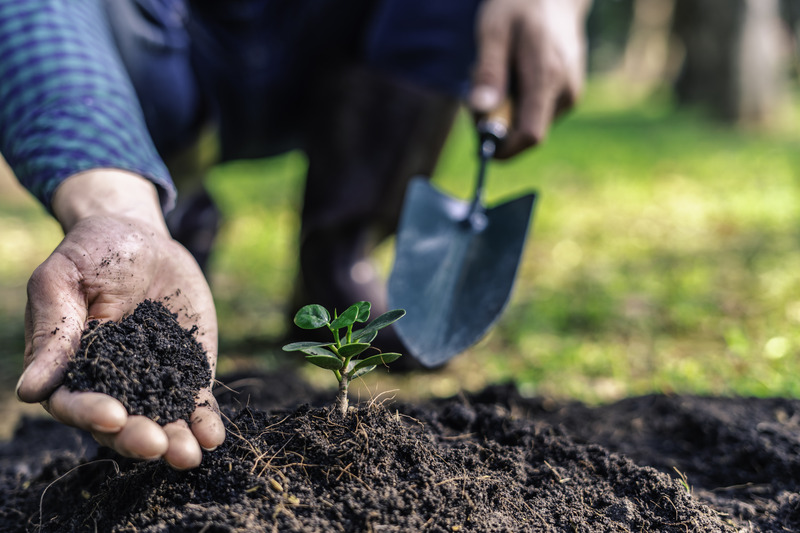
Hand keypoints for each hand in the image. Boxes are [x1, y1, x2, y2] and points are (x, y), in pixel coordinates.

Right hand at [16, 170, 224, 468]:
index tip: (111, 416)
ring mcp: (152, 381)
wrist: (142, 238)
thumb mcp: (64, 279)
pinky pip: (195, 403)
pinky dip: (204, 421)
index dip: (90, 413)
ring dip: (174, 442)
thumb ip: (54, 331)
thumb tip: (30, 391)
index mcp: (69, 367)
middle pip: (119, 424)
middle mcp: (111, 384)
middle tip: (155, 444)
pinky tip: (213, 437)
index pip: (74, 401)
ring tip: (188, 454)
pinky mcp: (188, 372)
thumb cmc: (93, 253)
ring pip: (160, 421)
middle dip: (136, 438)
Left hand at [469, 0, 590, 157]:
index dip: (502, 146)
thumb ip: (489, 72)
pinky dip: (515, 102)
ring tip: (496, 72)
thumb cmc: (519, 6)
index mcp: (547, 77)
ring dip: (503, 109)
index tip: (477, 135)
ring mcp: (569, 95)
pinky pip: (535, 112)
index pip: (529, 135)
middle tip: (476, 88)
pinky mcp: (567, 95)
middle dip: (495, 122)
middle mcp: (565, 91)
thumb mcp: (495, 31)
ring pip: (528, 123)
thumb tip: (480, 109)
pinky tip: (511, 74)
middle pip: (524, 132)